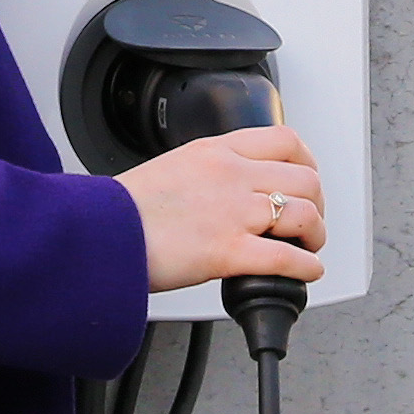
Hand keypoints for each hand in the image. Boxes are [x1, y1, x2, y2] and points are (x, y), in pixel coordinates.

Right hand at [129, 124, 329, 291]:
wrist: (96, 234)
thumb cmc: (124, 210)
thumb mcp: (172, 168)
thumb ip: (208, 173)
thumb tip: (230, 191)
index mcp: (216, 151)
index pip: (285, 141)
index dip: (307, 164)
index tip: (306, 180)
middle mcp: (230, 176)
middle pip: (305, 180)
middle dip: (317, 204)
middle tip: (309, 222)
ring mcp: (232, 213)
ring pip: (304, 215)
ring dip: (316, 236)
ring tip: (308, 248)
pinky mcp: (227, 252)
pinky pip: (286, 258)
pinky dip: (306, 267)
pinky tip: (305, 272)